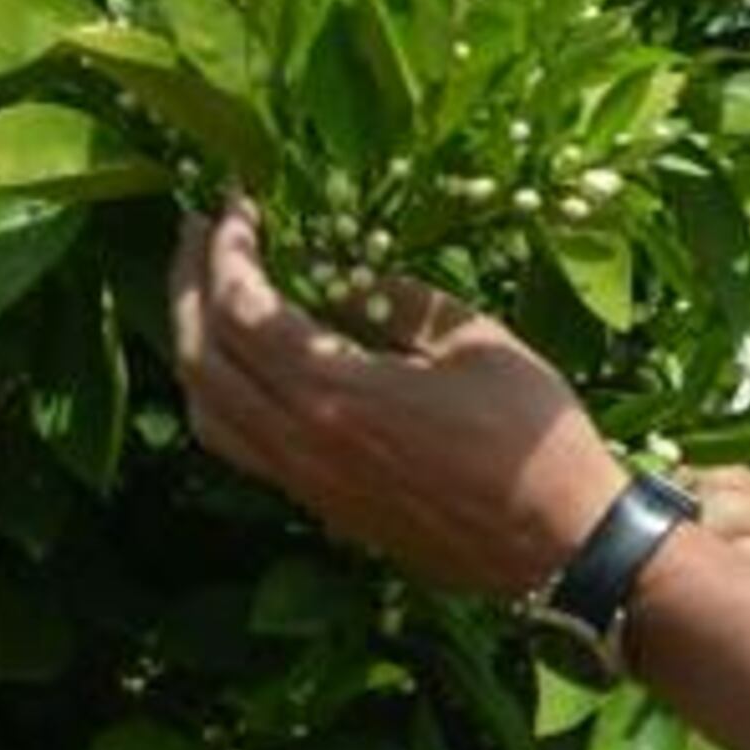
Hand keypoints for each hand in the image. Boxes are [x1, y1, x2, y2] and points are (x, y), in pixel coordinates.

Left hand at [171, 197, 619, 595]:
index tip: (234, 204)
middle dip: (189, 285)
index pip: (241, 309)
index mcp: (338, 392)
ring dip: (192, 346)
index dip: (226, 250)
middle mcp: (302, 442)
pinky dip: (221, 396)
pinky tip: (247, 367)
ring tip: (207, 297)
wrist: (560, 544)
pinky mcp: (322, 507)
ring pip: (205, 411)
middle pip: (200, 358)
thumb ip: (403, 302)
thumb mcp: (478, 343)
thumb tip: (355, 280)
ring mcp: (306, 482)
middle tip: (198, 232)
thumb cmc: (533, 441)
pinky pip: (239, 447)